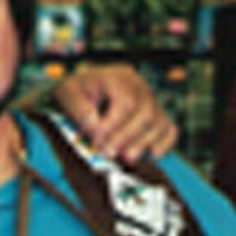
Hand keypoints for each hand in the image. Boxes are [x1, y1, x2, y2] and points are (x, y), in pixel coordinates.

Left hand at [52, 62, 177, 162]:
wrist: (78, 94)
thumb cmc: (72, 94)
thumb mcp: (66, 95)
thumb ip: (79, 111)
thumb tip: (96, 131)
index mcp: (117, 76)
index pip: (126, 102)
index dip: (113, 125)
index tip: (97, 142)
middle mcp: (138, 85)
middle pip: (145, 112)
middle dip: (128, 136)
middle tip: (110, 154)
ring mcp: (149, 100)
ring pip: (158, 121)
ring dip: (144, 143)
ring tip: (126, 159)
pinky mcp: (155, 115)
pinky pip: (169, 128)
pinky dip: (164, 142)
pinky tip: (152, 154)